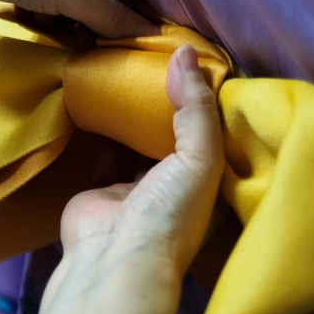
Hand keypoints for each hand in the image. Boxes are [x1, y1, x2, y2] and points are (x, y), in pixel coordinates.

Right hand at [52, 45, 224, 290]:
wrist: (114, 259)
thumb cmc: (168, 212)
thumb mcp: (199, 156)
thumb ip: (195, 106)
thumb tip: (186, 54)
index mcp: (206, 182)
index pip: (212, 133)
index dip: (207, 101)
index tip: (199, 63)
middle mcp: (175, 186)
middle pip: (174, 135)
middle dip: (168, 105)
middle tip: (160, 64)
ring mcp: (137, 190)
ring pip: (138, 142)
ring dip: (134, 116)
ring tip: (131, 78)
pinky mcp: (102, 189)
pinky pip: (104, 152)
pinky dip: (101, 131)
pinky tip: (101, 104)